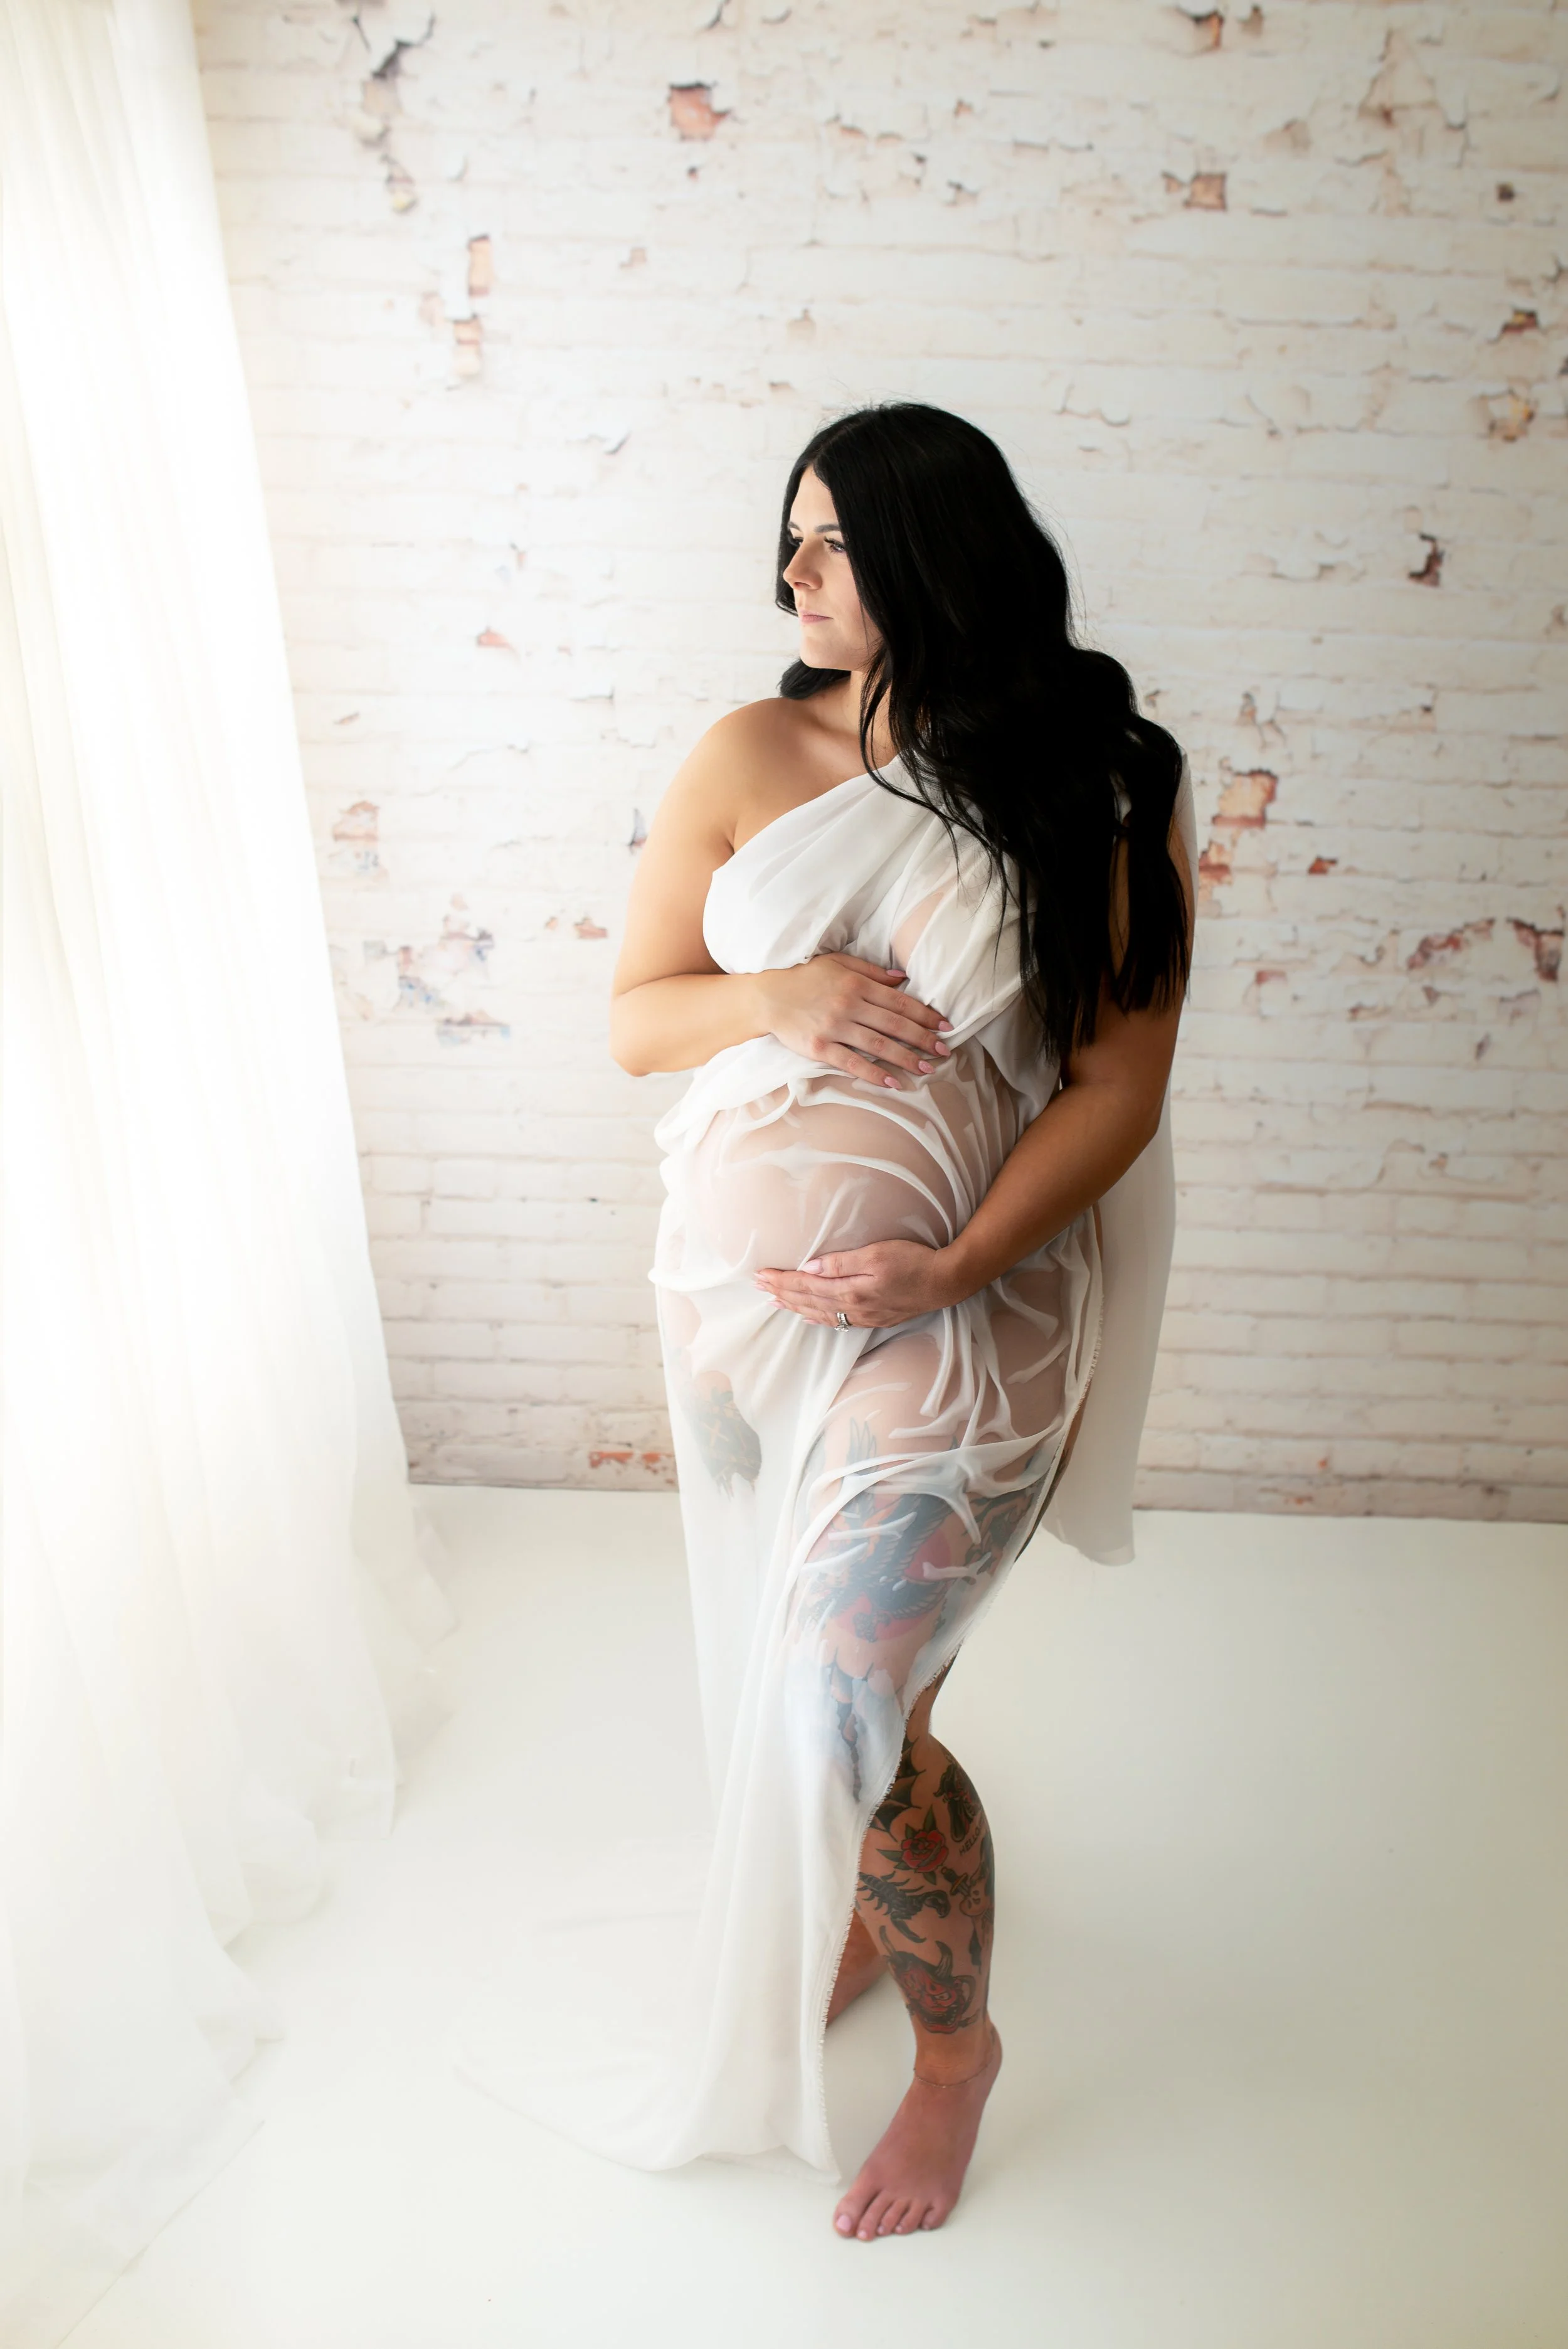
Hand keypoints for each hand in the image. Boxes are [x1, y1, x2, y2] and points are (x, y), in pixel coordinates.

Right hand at [754, 954, 950, 1087]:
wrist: (767, 996)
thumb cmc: (805, 977)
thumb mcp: (838, 963)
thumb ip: (871, 971)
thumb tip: (902, 978)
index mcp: (856, 983)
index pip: (899, 1001)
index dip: (925, 1014)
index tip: (945, 1025)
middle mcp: (849, 1005)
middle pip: (894, 1025)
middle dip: (923, 1039)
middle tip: (945, 1051)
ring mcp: (834, 1028)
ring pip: (878, 1045)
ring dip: (906, 1058)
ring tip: (928, 1069)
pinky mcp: (819, 1048)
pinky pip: (851, 1063)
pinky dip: (874, 1074)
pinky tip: (893, 1082)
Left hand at [754, 1240, 964, 1328]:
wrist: (945, 1282)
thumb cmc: (914, 1262)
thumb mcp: (878, 1253)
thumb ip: (841, 1261)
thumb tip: (809, 1266)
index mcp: (851, 1290)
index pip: (806, 1285)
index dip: (781, 1280)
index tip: (760, 1274)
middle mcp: (853, 1307)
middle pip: (808, 1301)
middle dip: (781, 1293)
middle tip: (757, 1286)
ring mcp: (863, 1316)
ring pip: (818, 1313)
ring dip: (794, 1306)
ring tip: (773, 1301)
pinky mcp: (873, 1318)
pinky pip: (836, 1321)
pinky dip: (816, 1318)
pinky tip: (806, 1316)